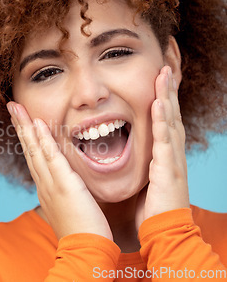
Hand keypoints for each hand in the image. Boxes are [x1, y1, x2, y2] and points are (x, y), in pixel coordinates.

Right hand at [7, 102, 112, 240]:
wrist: (85, 251)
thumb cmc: (82, 231)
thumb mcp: (70, 207)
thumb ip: (65, 192)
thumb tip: (66, 183)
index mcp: (46, 188)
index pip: (34, 157)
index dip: (27, 137)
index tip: (22, 121)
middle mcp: (44, 184)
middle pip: (29, 149)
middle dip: (20, 126)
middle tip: (12, 106)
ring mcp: (51, 184)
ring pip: (35, 150)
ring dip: (26, 127)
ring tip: (18, 108)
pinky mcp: (64, 185)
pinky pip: (52, 159)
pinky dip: (43, 141)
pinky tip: (38, 125)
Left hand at [135, 66, 189, 230]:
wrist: (162, 233)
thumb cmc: (150, 209)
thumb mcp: (144, 180)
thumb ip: (141, 164)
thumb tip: (125, 154)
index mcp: (162, 154)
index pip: (162, 119)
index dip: (161, 98)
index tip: (157, 77)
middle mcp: (170, 153)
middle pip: (169, 114)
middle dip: (168, 89)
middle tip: (166, 64)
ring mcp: (171, 159)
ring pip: (170, 121)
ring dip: (167, 96)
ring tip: (164, 73)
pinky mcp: (167, 169)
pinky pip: (165, 140)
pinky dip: (162, 120)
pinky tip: (159, 103)